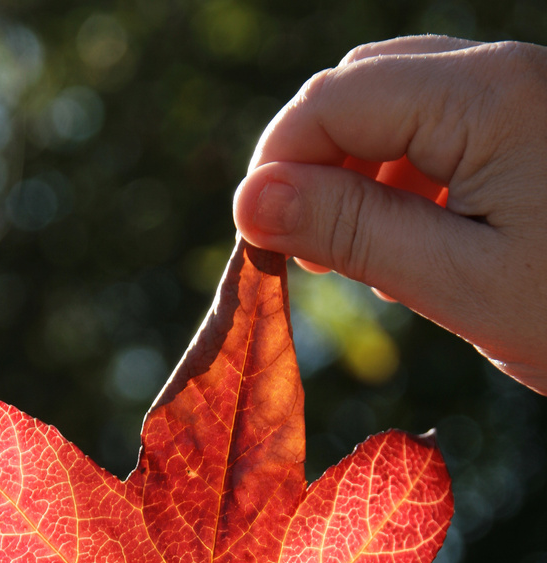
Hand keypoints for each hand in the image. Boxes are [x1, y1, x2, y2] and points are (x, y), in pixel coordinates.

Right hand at [233, 36, 546, 393]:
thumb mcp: (460, 282)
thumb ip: (354, 232)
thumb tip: (252, 202)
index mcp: (489, 97)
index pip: (335, 98)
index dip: (276, 165)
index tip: (253, 243)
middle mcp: (504, 72)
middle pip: (361, 86)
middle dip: (311, 162)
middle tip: (296, 251)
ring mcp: (520, 94)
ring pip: (394, 103)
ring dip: (351, 170)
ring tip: (348, 255)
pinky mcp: (527, 126)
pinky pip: (435, 127)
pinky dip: (397, 176)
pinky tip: (402, 238)